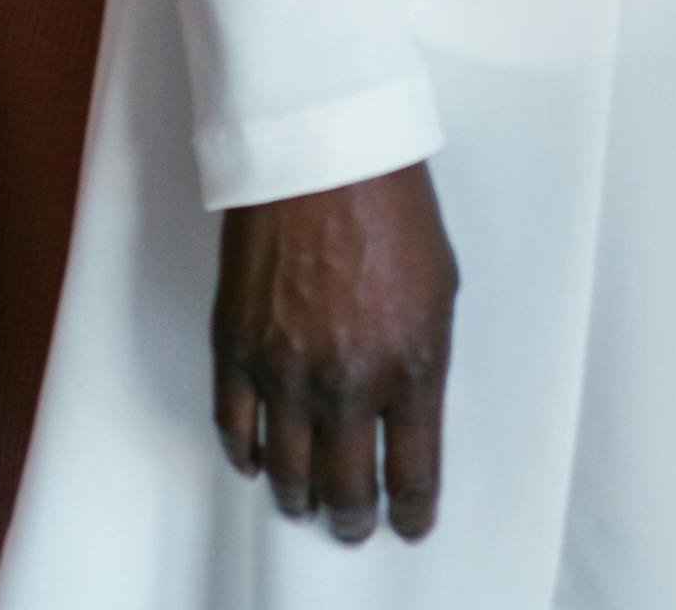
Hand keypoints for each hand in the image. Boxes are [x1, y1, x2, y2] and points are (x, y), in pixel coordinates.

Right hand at [212, 165, 454, 545]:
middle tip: (354, 525)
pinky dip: (246, 455)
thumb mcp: (440, 290)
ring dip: (300, 498)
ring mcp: (286, 370)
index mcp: (412, 369)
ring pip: (289, 473)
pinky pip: (235, 428)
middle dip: (354, 519)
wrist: (320, 151)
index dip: (412, 512)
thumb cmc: (390, 206)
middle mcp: (349, 383)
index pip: (414, 476)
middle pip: (349, 490)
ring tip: (307, 504)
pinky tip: (257, 462)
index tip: (409, 523)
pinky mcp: (237, 347)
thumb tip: (407, 412)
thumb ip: (422, 362)